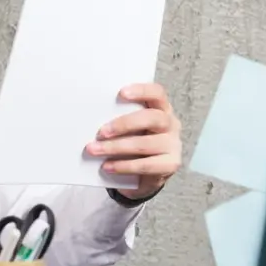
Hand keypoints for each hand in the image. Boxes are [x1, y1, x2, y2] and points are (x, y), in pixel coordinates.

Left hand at [85, 82, 181, 199]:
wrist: (149, 175)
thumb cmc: (136, 143)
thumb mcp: (132, 128)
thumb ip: (121, 118)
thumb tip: (92, 119)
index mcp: (162, 108)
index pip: (157, 93)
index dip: (141, 91)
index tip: (121, 93)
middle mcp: (171, 124)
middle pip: (152, 118)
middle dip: (124, 124)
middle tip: (101, 132)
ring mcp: (173, 145)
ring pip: (145, 144)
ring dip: (116, 147)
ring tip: (95, 150)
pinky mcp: (171, 165)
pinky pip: (145, 165)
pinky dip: (123, 166)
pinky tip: (107, 166)